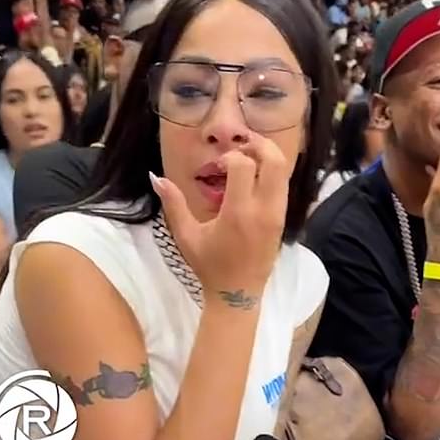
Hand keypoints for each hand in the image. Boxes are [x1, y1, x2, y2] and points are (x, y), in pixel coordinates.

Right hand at [151, 136, 289, 299]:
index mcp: (238, 213)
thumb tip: (155, 178)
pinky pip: (283, 186)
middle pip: (275, 160)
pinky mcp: (283, 220)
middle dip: (258, 145)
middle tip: (240, 147)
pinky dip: (271, 174)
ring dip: (267, 157)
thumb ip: (173, 204)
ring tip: (247, 158)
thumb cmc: (210, 266)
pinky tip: (253, 178)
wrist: (237, 294)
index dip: (229, 157)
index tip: (216, 168)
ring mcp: (277, 214)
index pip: (244, 165)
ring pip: (284, 171)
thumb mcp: (186, 236)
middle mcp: (263, 210)